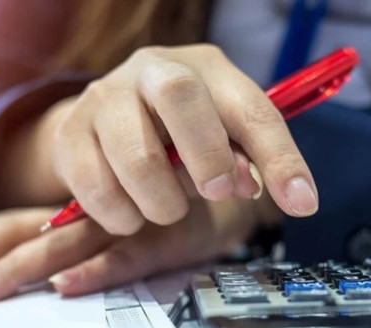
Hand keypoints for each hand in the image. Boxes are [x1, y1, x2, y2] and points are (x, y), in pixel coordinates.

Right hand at [0, 44, 317, 233]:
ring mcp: (103, 97)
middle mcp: (151, 70)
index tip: (301, 203)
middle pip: (180, 97)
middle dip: (206, 157)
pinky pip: (96, 189)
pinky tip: (130, 212)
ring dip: (161, 203)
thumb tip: (275, 194)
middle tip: (213, 193)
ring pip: (135, 157)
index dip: (280, 158)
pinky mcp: (69, 134)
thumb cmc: (178, 132)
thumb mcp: (222, 138)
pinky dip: (121, 216)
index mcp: (204, 68)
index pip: (251, 107)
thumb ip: (249, 162)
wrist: (108, 122)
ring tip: (166, 207)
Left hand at [0, 197, 280, 300]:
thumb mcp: (115, 222)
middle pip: (16, 230)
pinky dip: (95, 271)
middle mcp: (87, 212)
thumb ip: (76, 242)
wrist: (230, 187)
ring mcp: (123, 224)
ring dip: (20, 269)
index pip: (4, 223)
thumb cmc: (165, 207)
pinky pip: (125, 256)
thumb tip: (33, 279)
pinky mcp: (162, 238)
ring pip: (62, 244)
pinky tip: (67, 286)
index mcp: (68, 209)